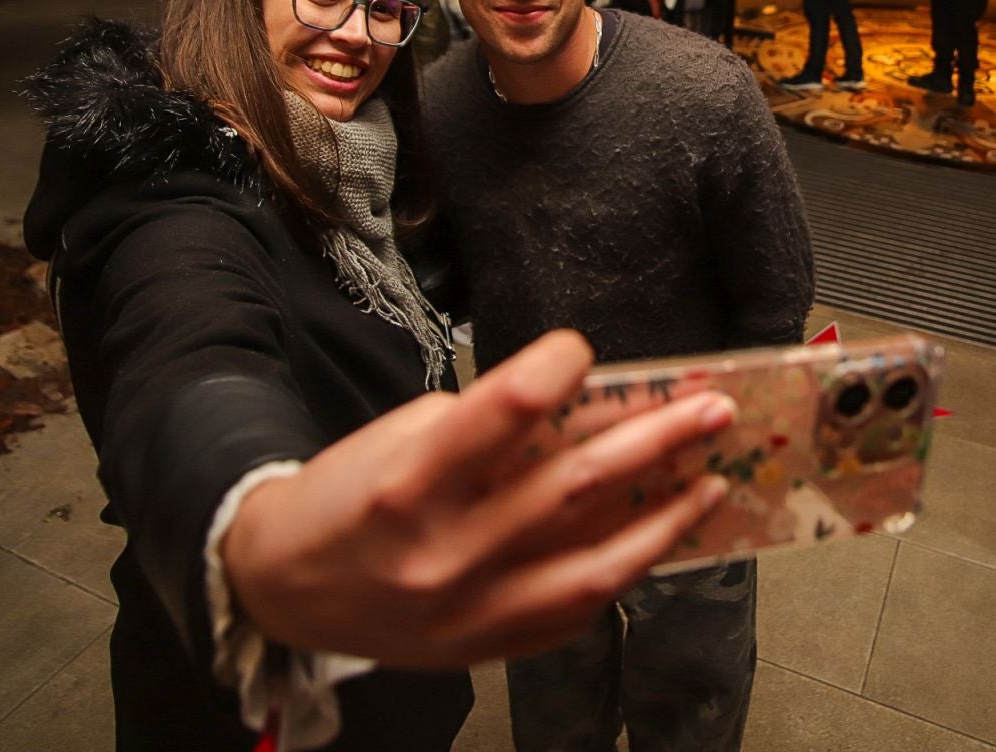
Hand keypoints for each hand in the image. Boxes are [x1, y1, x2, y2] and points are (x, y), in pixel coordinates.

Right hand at [223, 330, 734, 669]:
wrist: (282, 587)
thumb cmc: (350, 497)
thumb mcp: (405, 437)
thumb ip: (493, 428)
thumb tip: (591, 411)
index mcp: (412, 481)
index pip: (508, 408)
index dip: (559, 367)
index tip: (583, 350)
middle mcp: (446, 550)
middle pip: (575, 484)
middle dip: (658, 439)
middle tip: (712, 409)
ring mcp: (471, 608)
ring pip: (596, 560)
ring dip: (667, 516)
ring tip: (712, 479)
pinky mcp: (488, 646)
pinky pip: (579, 610)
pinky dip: (627, 568)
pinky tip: (662, 535)